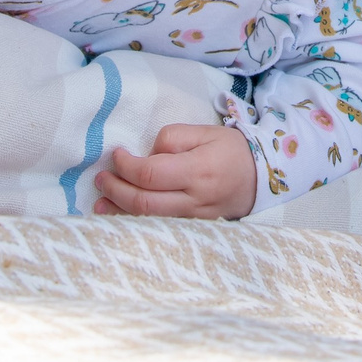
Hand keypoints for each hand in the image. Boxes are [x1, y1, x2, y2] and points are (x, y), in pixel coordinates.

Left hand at [92, 123, 257, 218]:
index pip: (150, 174)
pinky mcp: (192, 229)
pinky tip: (118, 216)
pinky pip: (158, 227)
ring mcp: (193, 220)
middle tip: (101, 178)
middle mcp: (194, 200)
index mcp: (198, 171)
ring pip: (148, 221)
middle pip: (144, 203)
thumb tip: (147, 154)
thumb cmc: (231, 151)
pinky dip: (134, 222)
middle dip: (115, 190)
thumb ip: (174, 138)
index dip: (126, 166)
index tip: (116, 155)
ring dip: (118, 212)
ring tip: (100, 202)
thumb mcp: (206, 132)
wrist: (261, 180)